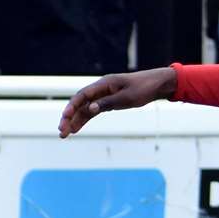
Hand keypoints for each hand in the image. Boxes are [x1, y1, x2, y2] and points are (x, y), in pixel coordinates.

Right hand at [59, 67, 176, 137]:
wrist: (156, 84)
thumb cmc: (143, 89)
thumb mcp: (127, 98)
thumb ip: (108, 103)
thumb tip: (89, 108)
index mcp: (104, 84)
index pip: (82, 95)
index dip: (72, 106)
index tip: (65, 117)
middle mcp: (100, 89)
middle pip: (80, 103)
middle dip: (69, 117)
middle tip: (62, 131)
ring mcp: (103, 95)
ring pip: (84, 109)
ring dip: (75, 121)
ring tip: (65, 134)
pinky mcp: (108, 101)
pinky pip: (93, 111)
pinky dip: (85, 119)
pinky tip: (76, 128)